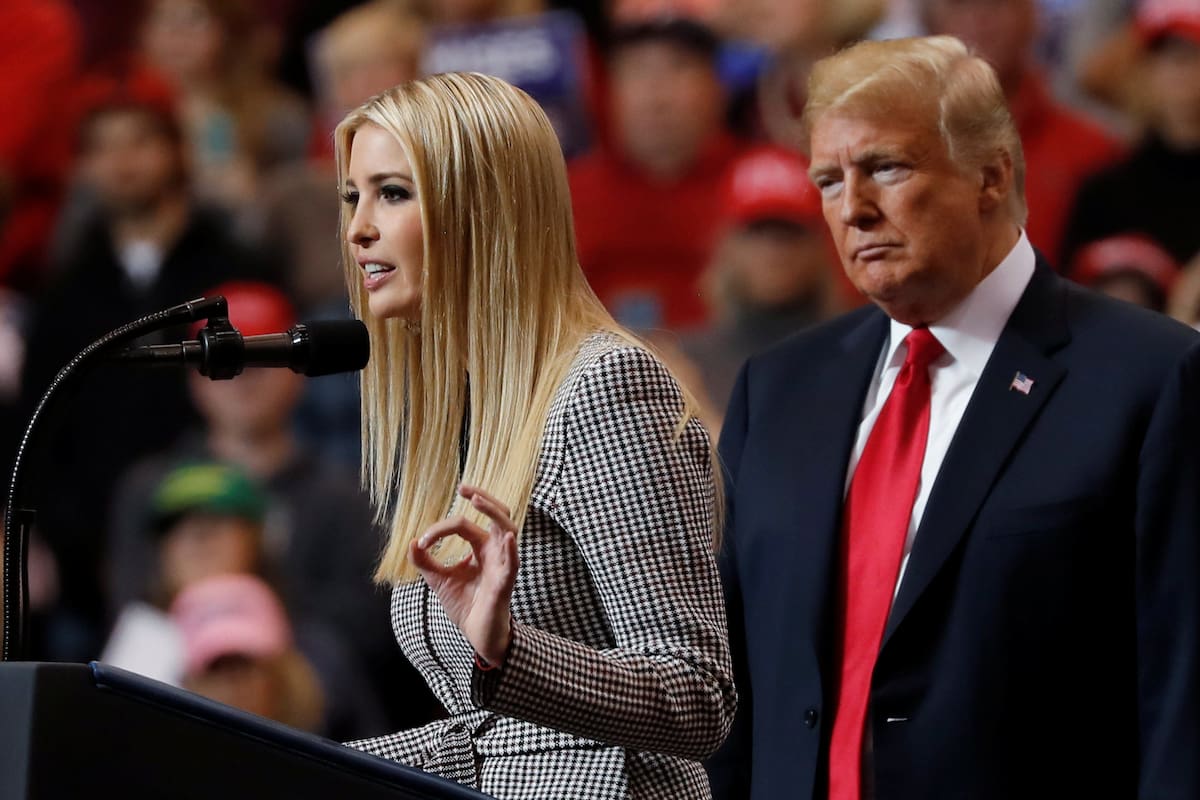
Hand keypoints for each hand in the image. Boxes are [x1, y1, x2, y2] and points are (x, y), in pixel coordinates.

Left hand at [411, 484, 518, 666]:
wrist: (477, 634)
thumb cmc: (465, 604)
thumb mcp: (438, 580)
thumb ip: (425, 562)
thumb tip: (411, 542)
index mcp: (481, 547)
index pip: (464, 525)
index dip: (440, 529)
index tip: (422, 542)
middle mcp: (495, 551)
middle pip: (497, 514)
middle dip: (483, 498)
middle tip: (463, 488)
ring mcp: (503, 564)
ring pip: (509, 529)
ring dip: (494, 513)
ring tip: (477, 501)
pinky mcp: (505, 583)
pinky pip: (513, 563)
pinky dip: (511, 550)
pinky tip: (508, 538)